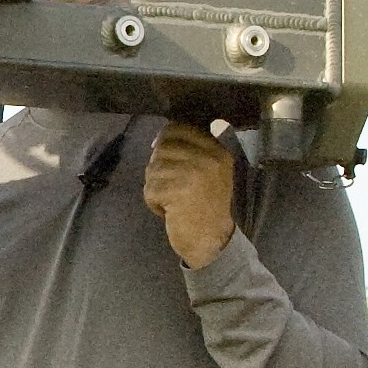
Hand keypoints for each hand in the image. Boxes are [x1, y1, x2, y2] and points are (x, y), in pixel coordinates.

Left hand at [143, 121, 238, 267]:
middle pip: (162, 147)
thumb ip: (190, 152)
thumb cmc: (205, 206)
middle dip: (159, 168)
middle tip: (172, 188)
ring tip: (173, 201)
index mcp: (217, 151)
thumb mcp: (208, 172)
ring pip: (153, 169)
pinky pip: (149, 189)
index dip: (165, 141)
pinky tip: (170, 211)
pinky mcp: (178, 190)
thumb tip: (159, 139)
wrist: (212, 239)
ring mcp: (194, 173)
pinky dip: (153, 203)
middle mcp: (209, 158)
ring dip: (155, 187)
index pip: (179, 128)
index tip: (167, 160)